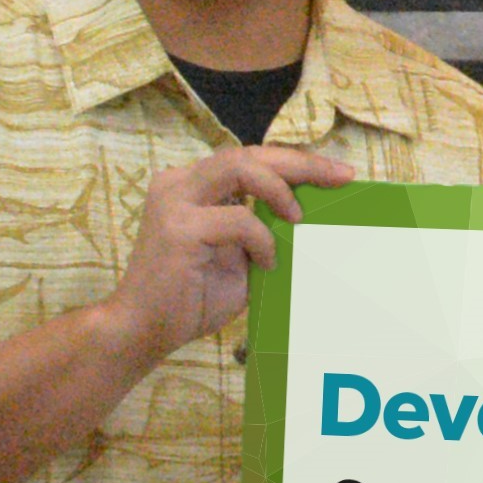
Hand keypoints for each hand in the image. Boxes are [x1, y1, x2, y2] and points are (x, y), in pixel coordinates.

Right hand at [102, 147, 355, 360]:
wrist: (142, 330)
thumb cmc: (190, 298)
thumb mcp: (237, 259)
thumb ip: (260, 233)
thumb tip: (308, 220)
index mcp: (192, 185)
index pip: (250, 158)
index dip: (295, 161)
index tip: (338, 174)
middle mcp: (179, 182)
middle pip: (249, 152)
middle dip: (301, 162)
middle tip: (341, 177)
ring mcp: (175, 200)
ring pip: (240, 167)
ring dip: (280, 188)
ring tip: (299, 217)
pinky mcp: (179, 227)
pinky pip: (238, 219)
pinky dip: (262, 240)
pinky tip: (267, 264)